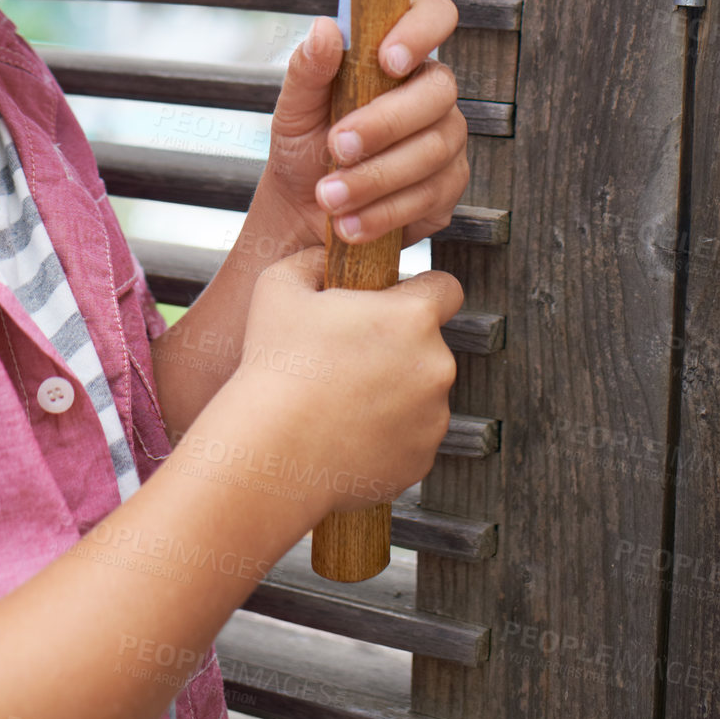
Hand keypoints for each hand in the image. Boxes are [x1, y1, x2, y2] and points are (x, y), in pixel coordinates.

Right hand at [227, 244, 461, 514]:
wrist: (272, 450)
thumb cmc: (276, 363)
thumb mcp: (281, 285)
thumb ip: (314, 259)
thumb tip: (328, 259)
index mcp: (413, 317)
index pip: (447, 288)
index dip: (419, 291)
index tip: (390, 304)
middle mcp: (437, 366)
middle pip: (428, 344)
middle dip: (396, 346)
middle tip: (345, 357)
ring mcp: (433, 418)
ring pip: (420, 392)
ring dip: (392, 391)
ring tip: (339, 399)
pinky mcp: (422, 460)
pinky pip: (410, 436)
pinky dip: (386, 433)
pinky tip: (344, 432)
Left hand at [247, 0, 468, 255]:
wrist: (302, 211)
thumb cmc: (303, 146)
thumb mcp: (294, 108)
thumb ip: (308, 68)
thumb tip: (326, 28)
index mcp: (397, 55)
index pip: (435, 16)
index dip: (422, 31)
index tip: (386, 60)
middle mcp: (430, 93)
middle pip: (438, 93)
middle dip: (384, 123)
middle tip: (335, 146)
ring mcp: (445, 141)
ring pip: (433, 150)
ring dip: (375, 176)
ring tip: (328, 196)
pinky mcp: (446, 190)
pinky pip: (429, 198)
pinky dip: (383, 212)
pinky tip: (350, 222)